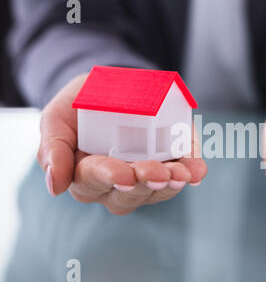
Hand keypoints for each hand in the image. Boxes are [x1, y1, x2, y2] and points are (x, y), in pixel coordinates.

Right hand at [38, 74, 206, 214]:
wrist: (113, 88)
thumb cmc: (81, 105)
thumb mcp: (59, 116)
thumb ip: (53, 148)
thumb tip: (54, 187)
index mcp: (84, 173)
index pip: (93, 180)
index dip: (109, 177)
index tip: (124, 174)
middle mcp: (114, 184)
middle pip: (129, 193)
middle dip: (145, 182)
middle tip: (160, 172)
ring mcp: (144, 179)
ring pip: (157, 190)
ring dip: (171, 183)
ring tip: (182, 173)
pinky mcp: (169, 166)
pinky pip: (181, 175)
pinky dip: (191, 172)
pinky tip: (197, 171)